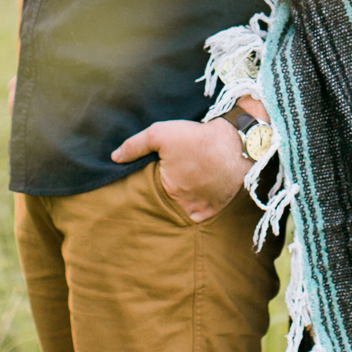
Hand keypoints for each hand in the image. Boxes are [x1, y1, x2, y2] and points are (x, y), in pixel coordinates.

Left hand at [111, 119, 248, 221]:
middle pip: (164, 206)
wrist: (236, 143)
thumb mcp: (161, 134)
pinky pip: (199, 216)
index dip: (148, 186)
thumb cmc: (197, 139)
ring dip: (177, 206)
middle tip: (164, 185)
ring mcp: (200, 210)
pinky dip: (193, 210)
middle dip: (161, 199)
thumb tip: (114, 157)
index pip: (148, 195)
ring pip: (181, 213)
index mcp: (165, 190)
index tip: (149, 178)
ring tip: (178, 192)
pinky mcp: (215, 209)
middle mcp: (181, 206)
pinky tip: (192, 198)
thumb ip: (135, 145)